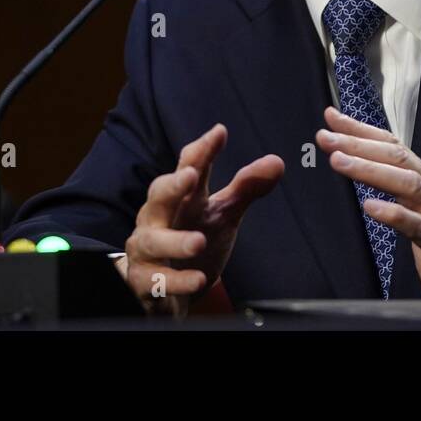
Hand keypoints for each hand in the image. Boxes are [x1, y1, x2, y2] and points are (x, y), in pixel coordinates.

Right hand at [118, 123, 282, 316]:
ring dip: (175, 241)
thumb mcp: (223, 214)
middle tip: (191, 175)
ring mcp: (147, 249)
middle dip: (173, 184)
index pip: (189, 167)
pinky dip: (176, 280)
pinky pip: (155, 280)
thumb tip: (277, 161)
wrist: (166, 288)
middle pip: (160, 195)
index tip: (219, 132)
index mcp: (182, 197)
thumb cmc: (193, 239)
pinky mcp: (143, 280)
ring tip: (199, 241)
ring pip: (152, 240)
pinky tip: (198, 280)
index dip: (202, 150)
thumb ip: (246, 188)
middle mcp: (158, 218)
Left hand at [316, 107, 420, 300]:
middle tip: (326, 137)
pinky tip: (371, 208)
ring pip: (409, 184)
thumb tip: (362, 168)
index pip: (394, 147)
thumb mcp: (420, 211)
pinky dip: (396, 215)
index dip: (363, 131)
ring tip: (340, 163)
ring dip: (371, 171)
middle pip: (398, 158)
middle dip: (359, 144)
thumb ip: (397, 191)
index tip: (331, 118)